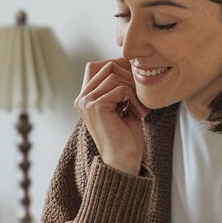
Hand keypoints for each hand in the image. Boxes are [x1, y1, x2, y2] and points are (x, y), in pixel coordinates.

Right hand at [74, 59, 148, 175]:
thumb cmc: (126, 136)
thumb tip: (127, 61)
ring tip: (139, 107)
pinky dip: (134, 98)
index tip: (134, 84)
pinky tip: (138, 113)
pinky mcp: (95, 106)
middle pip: (107, 65)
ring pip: (114, 74)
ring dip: (133, 88)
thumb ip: (119, 84)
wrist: (124, 161)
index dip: (119, 67)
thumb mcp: (122, 104)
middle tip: (139, 97)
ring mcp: (86, 102)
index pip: (98, 65)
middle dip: (129, 76)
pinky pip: (120, 88)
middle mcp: (82, 98)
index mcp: (86, 97)